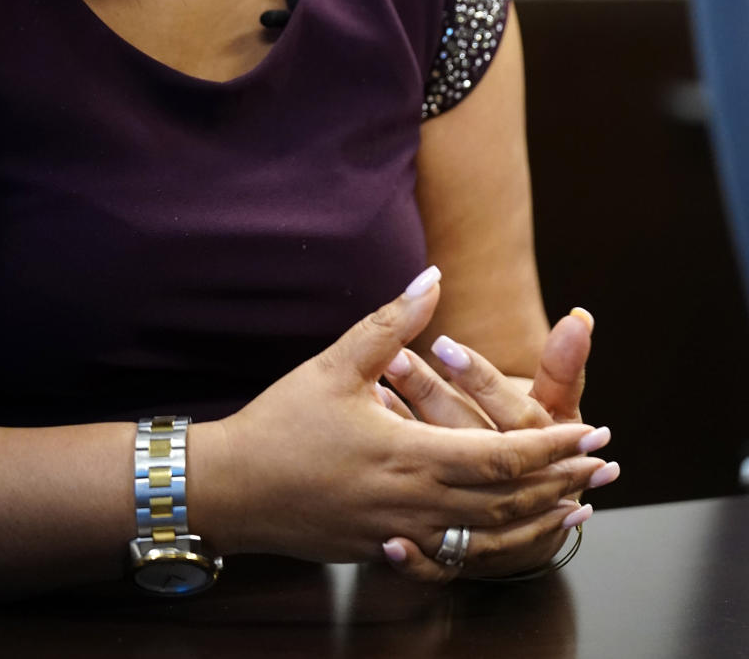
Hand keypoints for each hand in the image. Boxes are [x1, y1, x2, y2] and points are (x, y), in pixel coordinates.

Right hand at [192, 270, 611, 583]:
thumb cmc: (282, 423)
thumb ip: (392, 323)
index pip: (501, 458)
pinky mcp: (385, 551)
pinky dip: (495, 546)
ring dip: (538, 518)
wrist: (232, 490)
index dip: (552, 447)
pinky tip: (510, 536)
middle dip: (560, 481)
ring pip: (486, 536)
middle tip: (602, 466)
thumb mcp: (336, 363)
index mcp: (408, 454)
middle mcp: (414, 503)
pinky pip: (455, 558)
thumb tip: (433, 277)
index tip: (591, 432)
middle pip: (506, 501)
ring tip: (577, 503)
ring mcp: (401, 536)